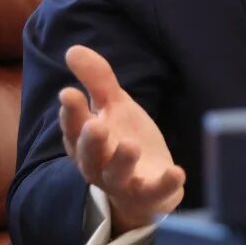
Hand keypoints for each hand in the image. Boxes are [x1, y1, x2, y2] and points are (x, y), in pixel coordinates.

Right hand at [58, 45, 184, 235]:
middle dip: (91, 140)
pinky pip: (153, 193)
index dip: (70, 111)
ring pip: (116, 175)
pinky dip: (164, 185)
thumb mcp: (114, 107)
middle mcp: (98, 164)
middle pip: (89, 154)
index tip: (68, 93)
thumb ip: (97, 80)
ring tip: (131, 146)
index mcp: (85, 141)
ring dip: (122, 161)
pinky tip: (177, 172)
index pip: (73, 126)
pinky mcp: (148, 196)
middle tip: (95, 125)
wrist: (145, 189)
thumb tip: (73, 49)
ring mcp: (122, 182)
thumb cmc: (123, 140)